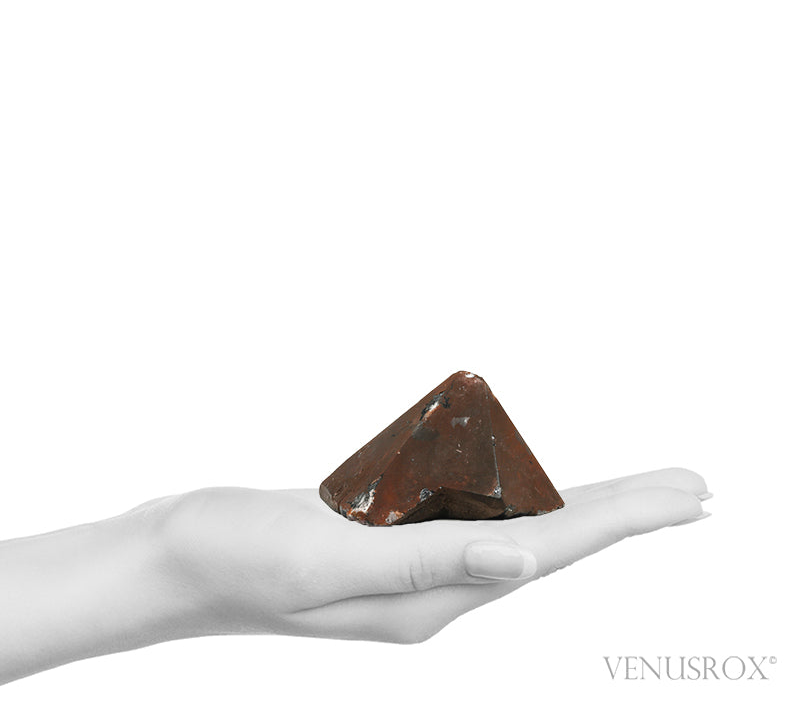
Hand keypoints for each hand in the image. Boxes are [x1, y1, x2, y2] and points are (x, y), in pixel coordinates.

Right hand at [153, 467, 710, 643]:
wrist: (177, 555)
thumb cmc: (239, 556)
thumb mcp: (330, 561)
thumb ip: (430, 560)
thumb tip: (527, 561)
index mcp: (431, 594)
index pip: (554, 548)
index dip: (629, 517)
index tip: (694, 495)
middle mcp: (434, 583)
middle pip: (554, 539)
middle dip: (629, 510)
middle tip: (695, 488)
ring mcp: (410, 561)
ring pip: (516, 524)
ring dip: (578, 502)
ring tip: (636, 492)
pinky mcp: (385, 537)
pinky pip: (466, 511)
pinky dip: (512, 495)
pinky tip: (535, 493)